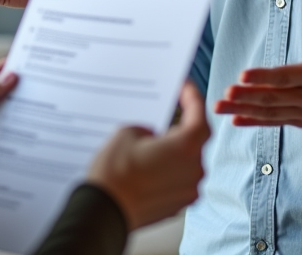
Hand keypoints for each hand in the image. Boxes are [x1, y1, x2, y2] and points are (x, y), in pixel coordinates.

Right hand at [87, 82, 210, 230]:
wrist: (103, 213)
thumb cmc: (115, 175)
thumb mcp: (127, 133)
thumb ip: (148, 129)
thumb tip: (151, 136)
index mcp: (186, 147)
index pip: (199, 115)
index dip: (193, 97)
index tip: (185, 88)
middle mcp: (193, 169)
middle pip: (196, 140)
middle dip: (182, 126)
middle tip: (168, 114)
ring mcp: (187, 190)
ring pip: (188, 162)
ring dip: (175, 151)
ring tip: (154, 143)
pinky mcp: (177, 205)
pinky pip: (179, 180)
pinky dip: (170, 170)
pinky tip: (151, 166)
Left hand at [215, 2, 301, 127]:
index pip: (287, 77)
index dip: (264, 76)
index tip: (243, 74)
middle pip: (274, 97)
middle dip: (247, 96)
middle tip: (226, 93)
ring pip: (269, 112)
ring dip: (243, 110)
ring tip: (219, 107)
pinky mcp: (298, 120)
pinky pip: (273, 122)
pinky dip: (253, 121)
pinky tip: (234, 119)